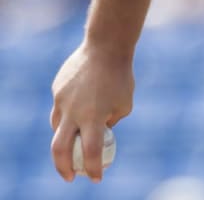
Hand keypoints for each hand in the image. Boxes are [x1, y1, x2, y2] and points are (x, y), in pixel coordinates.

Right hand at [50, 43, 133, 181]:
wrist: (106, 47)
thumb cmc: (121, 77)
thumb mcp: (124, 103)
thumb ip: (111, 121)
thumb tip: (102, 132)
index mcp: (93, 117)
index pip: (91, 151)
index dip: (93, 168)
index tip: (95, 178)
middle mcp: (73, 111)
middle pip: (59, 149)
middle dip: (63, 167)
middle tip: (70, 177)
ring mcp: (61, 100)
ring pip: (57, 127)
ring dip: (65, 137)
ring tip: (77, 136)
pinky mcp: (56, 89)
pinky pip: (60, 107)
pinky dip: (69, 113)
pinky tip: (81, 103)